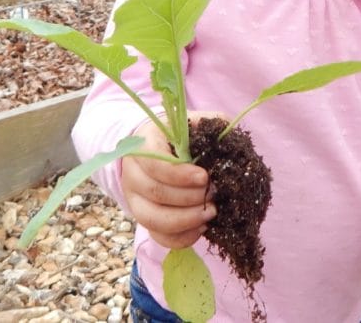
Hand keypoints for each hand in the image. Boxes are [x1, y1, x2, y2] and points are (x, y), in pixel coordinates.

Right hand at [121, 112, 222, 248]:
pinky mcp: (144, 219)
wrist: (157, 150)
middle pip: (156, 193)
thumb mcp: (192, 122)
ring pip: (153, 219)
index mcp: (142, 145)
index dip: (179, 175)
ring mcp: (135, 199)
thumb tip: (229, 135)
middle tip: (214, 193)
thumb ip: (210, 124)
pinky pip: (158, 236)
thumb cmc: (179, 136)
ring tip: (211, 212)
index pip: (154, 164)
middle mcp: (132, 173)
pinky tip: (201, 227)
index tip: (204, 177)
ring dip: (186, 220)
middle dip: (189, 198)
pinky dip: (181, 237)